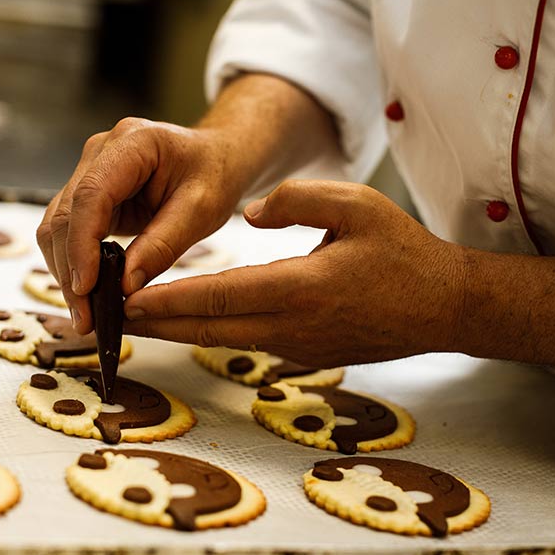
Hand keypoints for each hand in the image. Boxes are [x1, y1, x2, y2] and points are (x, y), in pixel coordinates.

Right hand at [36, 118, 244, 333]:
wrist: (215, 156)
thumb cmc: (214, 174)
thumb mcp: (202, 210)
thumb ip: (163, 245)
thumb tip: (125, 286)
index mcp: (132, 143)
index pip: (91, 195)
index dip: (82, 245)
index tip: (86, 288)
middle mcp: (100, 152)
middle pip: (65, 214)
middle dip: (70, 270)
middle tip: (86, 319)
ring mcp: (89, 171)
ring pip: (58, 226)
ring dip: (66, 272)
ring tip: (86, 315)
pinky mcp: (89, 195)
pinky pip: (69, 232)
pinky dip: (75, 264)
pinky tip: (89, 295)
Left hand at [122, 181, 466, 367]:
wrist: (445, 307)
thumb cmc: (405, 252)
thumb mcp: (358, 204)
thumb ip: (298, 199)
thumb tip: (249, 212)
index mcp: (303, 287)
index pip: (220, 295)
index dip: (168, 298)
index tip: (127, 297)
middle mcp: (294, 326)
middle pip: (208, 328)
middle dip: (155, 324)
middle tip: (109, 316)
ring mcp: (299, 348)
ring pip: (224, 339)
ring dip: (178, 330)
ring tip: (135, 319)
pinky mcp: (305, 354)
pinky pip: (248, 342)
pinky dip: (212, 332)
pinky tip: (190, 321)